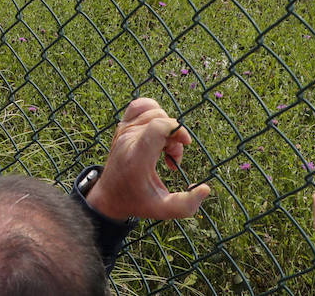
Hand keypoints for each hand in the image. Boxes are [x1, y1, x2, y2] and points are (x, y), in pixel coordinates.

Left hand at [85, 97, 210, 221]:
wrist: (109, 197)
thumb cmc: (137, 202)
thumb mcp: (163, 210)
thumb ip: (187, 205)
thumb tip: (206, 188)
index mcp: (137, 158)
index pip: (157, 126)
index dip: (177, 129)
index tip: (186, 145)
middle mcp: (128, 140)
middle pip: (160, 119)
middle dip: (174, 135)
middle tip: (173, 158)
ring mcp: (123, 130)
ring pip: (153, 111)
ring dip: (166, 127)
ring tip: (165, 148)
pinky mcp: (122, 126)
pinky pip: (140, 105)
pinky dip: (154, 113)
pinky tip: (158, 132)